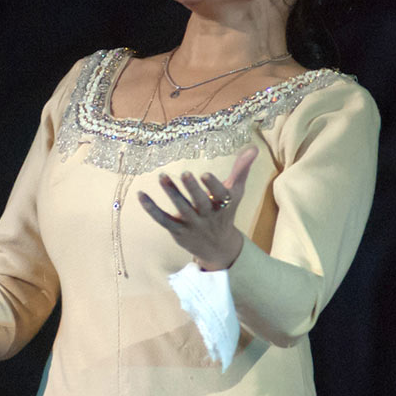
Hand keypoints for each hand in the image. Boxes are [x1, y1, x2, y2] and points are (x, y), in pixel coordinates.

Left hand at [138, 145, 257, 270]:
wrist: (218, 247)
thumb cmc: (226, 213)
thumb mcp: (236, 192)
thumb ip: (241, 170)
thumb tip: (254, 147)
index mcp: (224, 205)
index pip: (219, 194)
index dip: (212, 185)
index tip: (204, 174)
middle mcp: (208, 216)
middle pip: (200, 202)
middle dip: (193, 189)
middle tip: (185, 173)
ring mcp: (192, 224)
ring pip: (181, 208)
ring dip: (172, 193)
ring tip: (162, 176)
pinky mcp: (178, 231)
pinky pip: (163, 219)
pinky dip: (151, 209)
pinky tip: (141, 195)